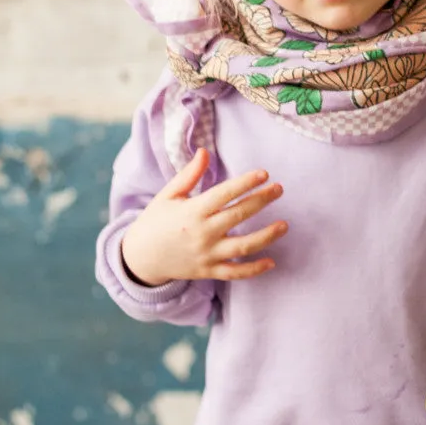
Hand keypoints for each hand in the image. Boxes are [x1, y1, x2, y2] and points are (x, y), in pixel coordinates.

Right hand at [121, 148, 287, 285]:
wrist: (141, 258)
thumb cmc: (156, 221)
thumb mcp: (168, 194)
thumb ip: (189, 174)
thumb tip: (204, 151)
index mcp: (192, 211)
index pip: (224, 194)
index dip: (245, 183)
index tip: (264, 173)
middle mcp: (202, 233)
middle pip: (238, 216)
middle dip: (261, 201)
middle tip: (279, 189)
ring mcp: (206, 255)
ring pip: (242, 247)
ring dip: (266, 236)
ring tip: (285, 225)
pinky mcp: (208, 271)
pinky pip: (234, 273)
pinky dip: (253, 270)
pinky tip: (271, 262)